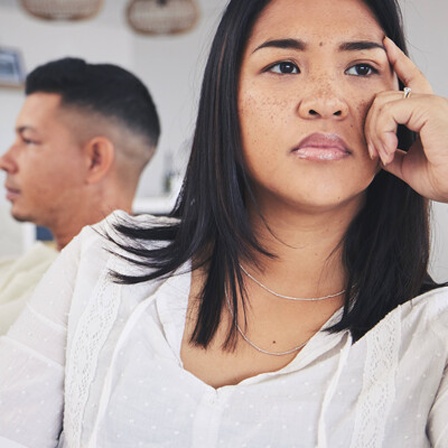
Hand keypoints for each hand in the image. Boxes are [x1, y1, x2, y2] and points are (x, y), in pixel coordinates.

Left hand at [365, 36, 447, 201]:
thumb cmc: (443, 180)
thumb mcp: (407, 165)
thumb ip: (391, 152)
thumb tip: (377, 149)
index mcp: (427, 113)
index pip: (411, 81)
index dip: (399, 63)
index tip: (385, 47)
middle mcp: (431, 104)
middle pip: (384, 97)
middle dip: (370, 125)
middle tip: (375, 154)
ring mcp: (433, 105)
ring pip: (383, 103)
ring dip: (374, 133)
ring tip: (383, 156)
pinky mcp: (431, 110)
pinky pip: (390, 111)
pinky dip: (381, 133)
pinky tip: (387, 152)